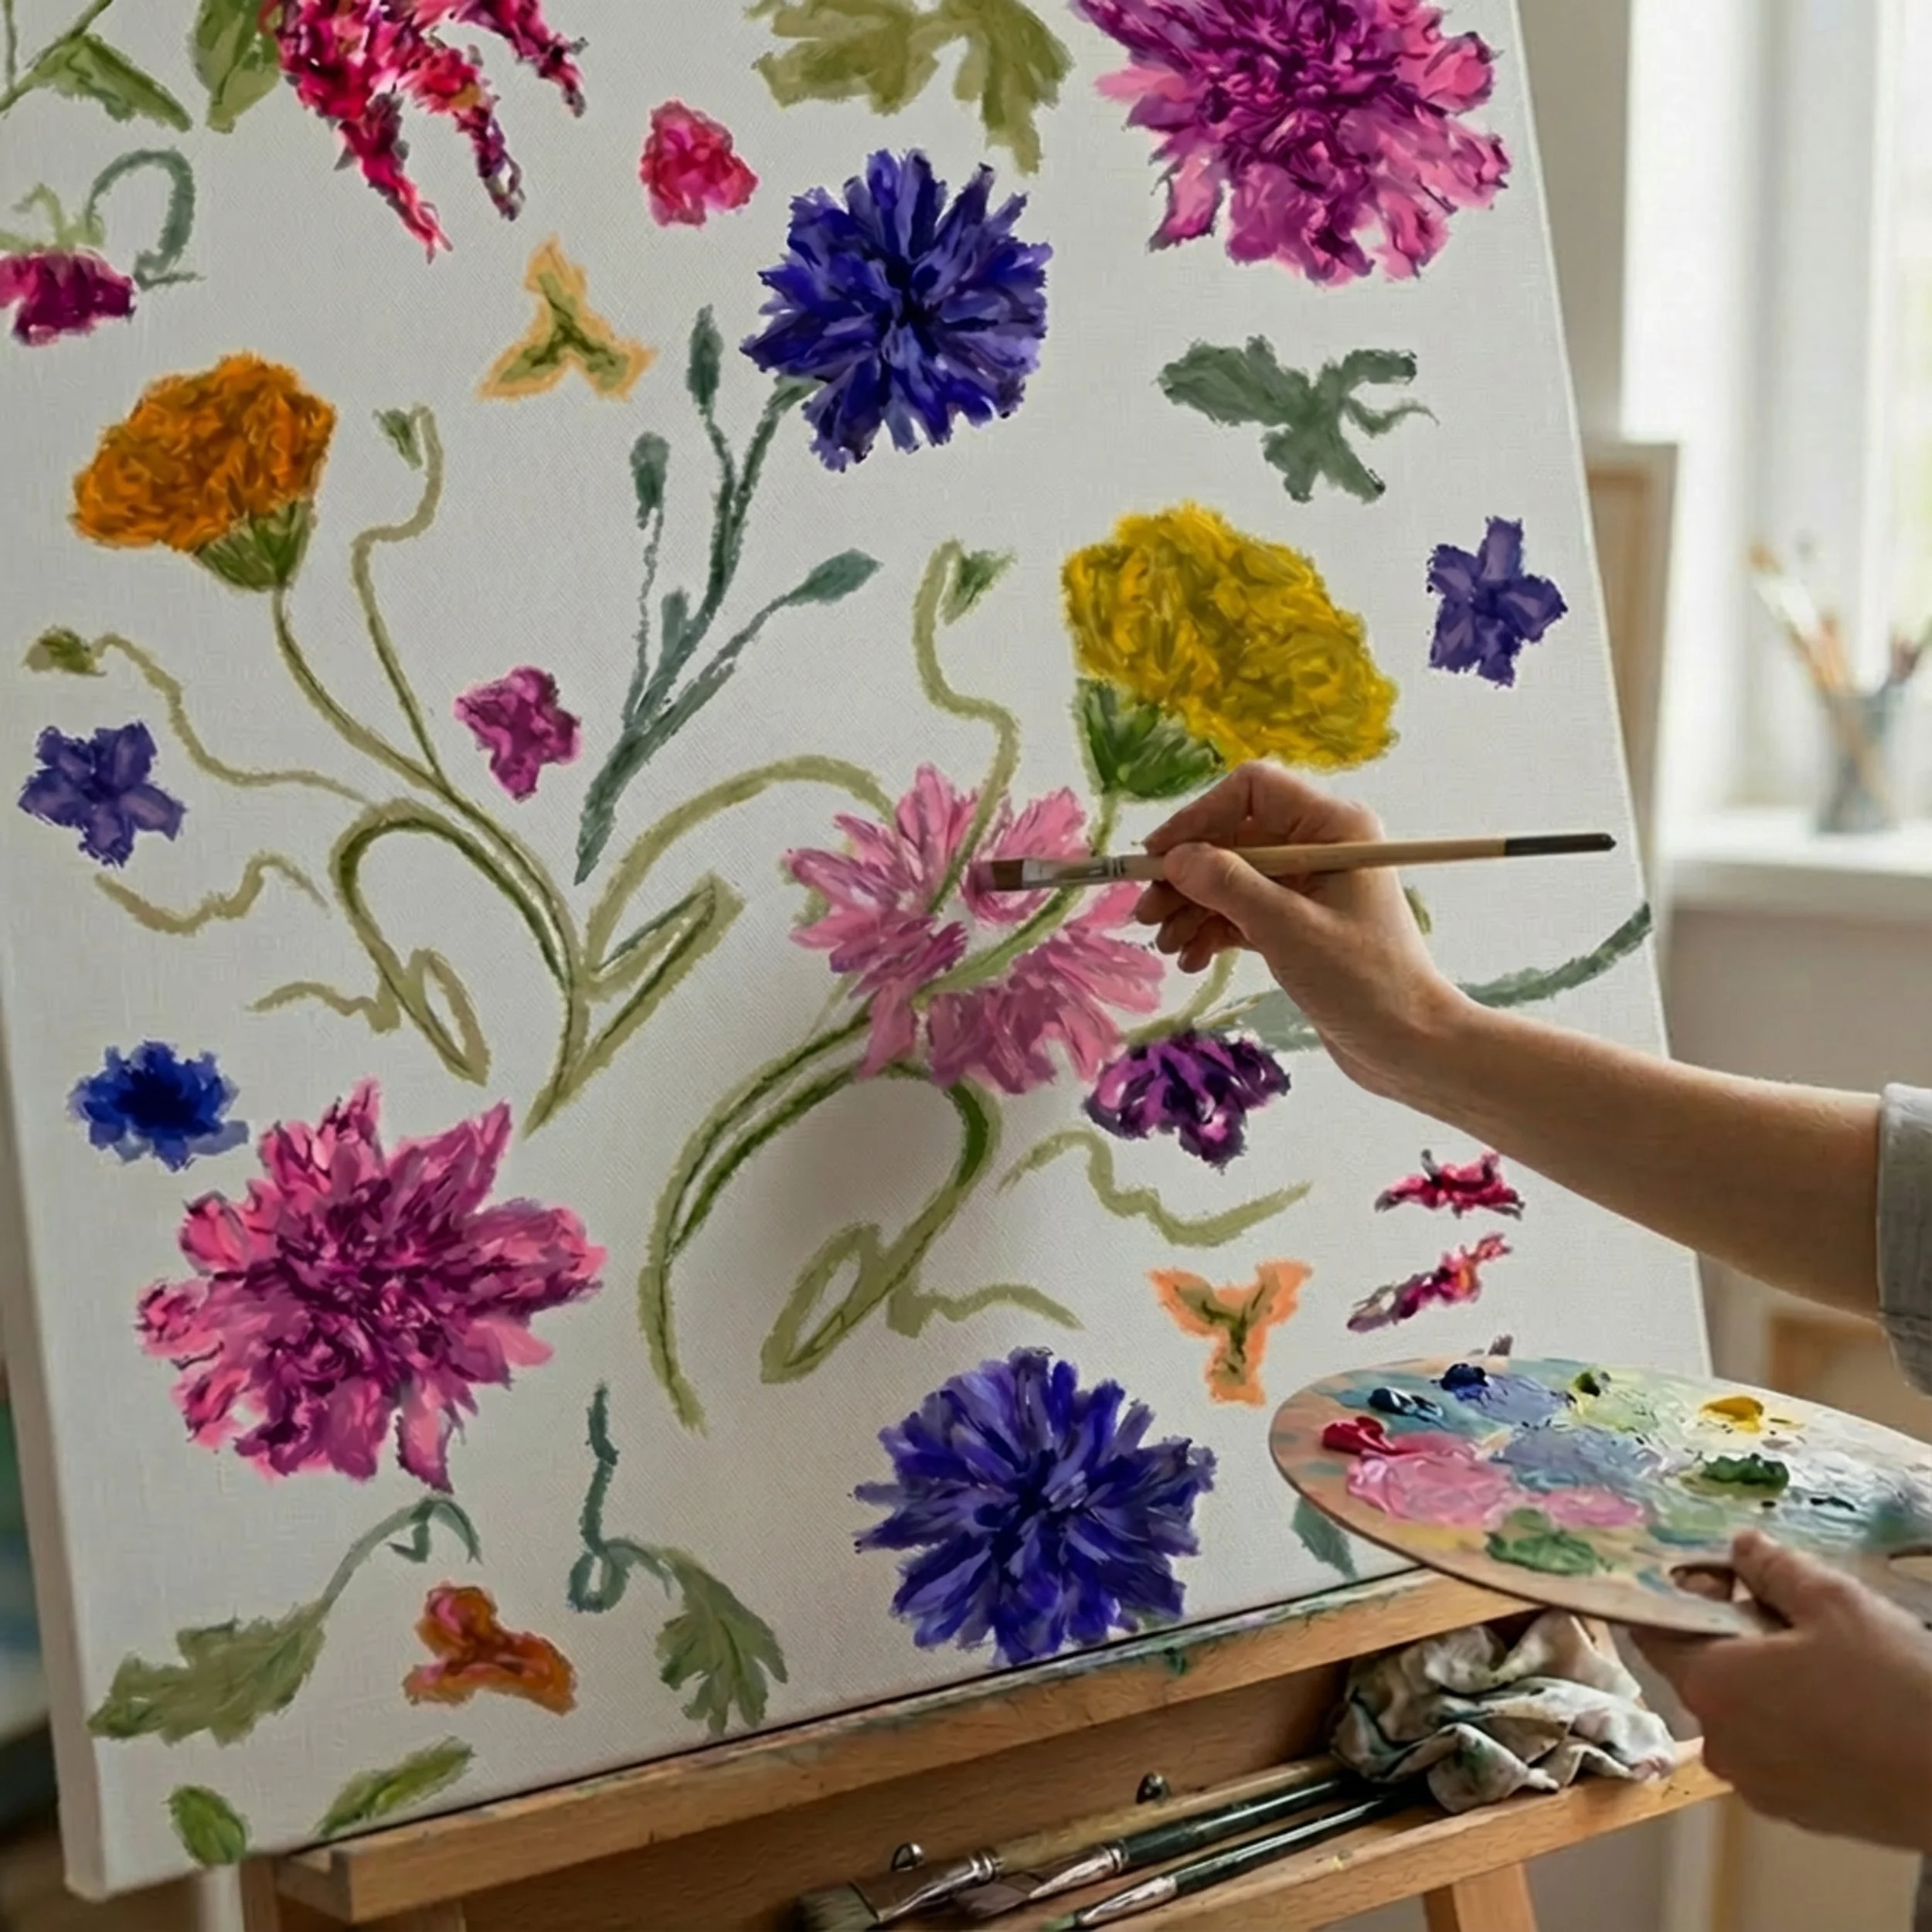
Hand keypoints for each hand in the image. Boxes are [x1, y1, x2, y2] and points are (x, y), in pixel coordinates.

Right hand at [1137, 764, 1462, 1098]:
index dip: (1200, 817)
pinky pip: (1244, 911)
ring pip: (1233, 877)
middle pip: (1235, 836)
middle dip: (1188, 873)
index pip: (1252, 791)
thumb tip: (1175, 858)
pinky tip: (1191, 957)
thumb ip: (1229, 886)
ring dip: (1194, 906)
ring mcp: (1310, 886)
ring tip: (1165, 943)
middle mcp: (1321, 846)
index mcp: (1334, 828)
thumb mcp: (1288, 929)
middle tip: (1145, 913)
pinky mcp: (1300, 924)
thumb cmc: (1363, 982)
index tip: (1159, 858)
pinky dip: (1214, 930)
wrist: (1411, 1046)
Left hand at [1633, 1530, 1931, 1854]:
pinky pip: (1774, 1749)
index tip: (1719, 1575)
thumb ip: (1772, 1567)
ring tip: (1825, 1658)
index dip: (1679, 1595)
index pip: (1654, 1630)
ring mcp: (1755, 1784)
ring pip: (1741, 1711)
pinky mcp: (1796, 1812)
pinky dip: (1791, 1721)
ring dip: (1765, 1679)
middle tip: (1788, 1610)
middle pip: (1701, 1670)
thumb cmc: (1891, 1686)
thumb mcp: (1833, 1602)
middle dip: (1732, 1634)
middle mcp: (1717, 1742)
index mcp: (1707, 1686)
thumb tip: (1739, 1547)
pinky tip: (1841, 1706)